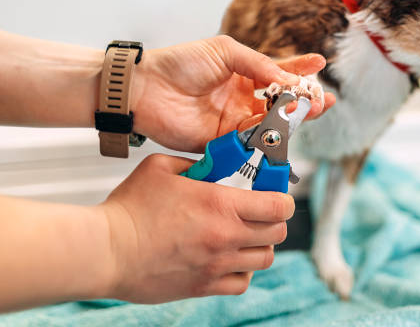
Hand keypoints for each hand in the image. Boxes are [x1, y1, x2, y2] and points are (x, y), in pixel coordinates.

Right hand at [99, 153, 294, 301]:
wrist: (106, 251)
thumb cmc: (129, 209)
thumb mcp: (161, 167)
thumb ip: (194, 163)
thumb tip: (212, 167)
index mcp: (220, 204)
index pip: (278, 206)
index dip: (283, 199)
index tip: (277, 195)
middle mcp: (226, 236)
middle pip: (278, 233)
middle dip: (275, 220)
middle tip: (261, 213)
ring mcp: (217, 264)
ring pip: (264, 259)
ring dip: (261, 245)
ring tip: (245, 236)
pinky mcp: (204, 286)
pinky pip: (242, 283)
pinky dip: (243, 271)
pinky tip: (230, 259)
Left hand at [131, 35, 334, 151]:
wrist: (146, 88)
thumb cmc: (180, 63)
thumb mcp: (225, 51)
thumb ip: (258, 64)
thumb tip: (289, 78)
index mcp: (243, 74)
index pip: (278, 73)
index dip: (300, 69)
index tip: (320, 63)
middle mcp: (242, 99)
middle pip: (281, 103)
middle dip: (304, 100)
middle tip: (325, 99)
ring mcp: (234, 121)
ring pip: (271, 123)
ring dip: (292, 117)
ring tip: (310, 108)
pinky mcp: (224, 140)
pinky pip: (252, 138)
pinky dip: (269, 132)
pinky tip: (283, 123)